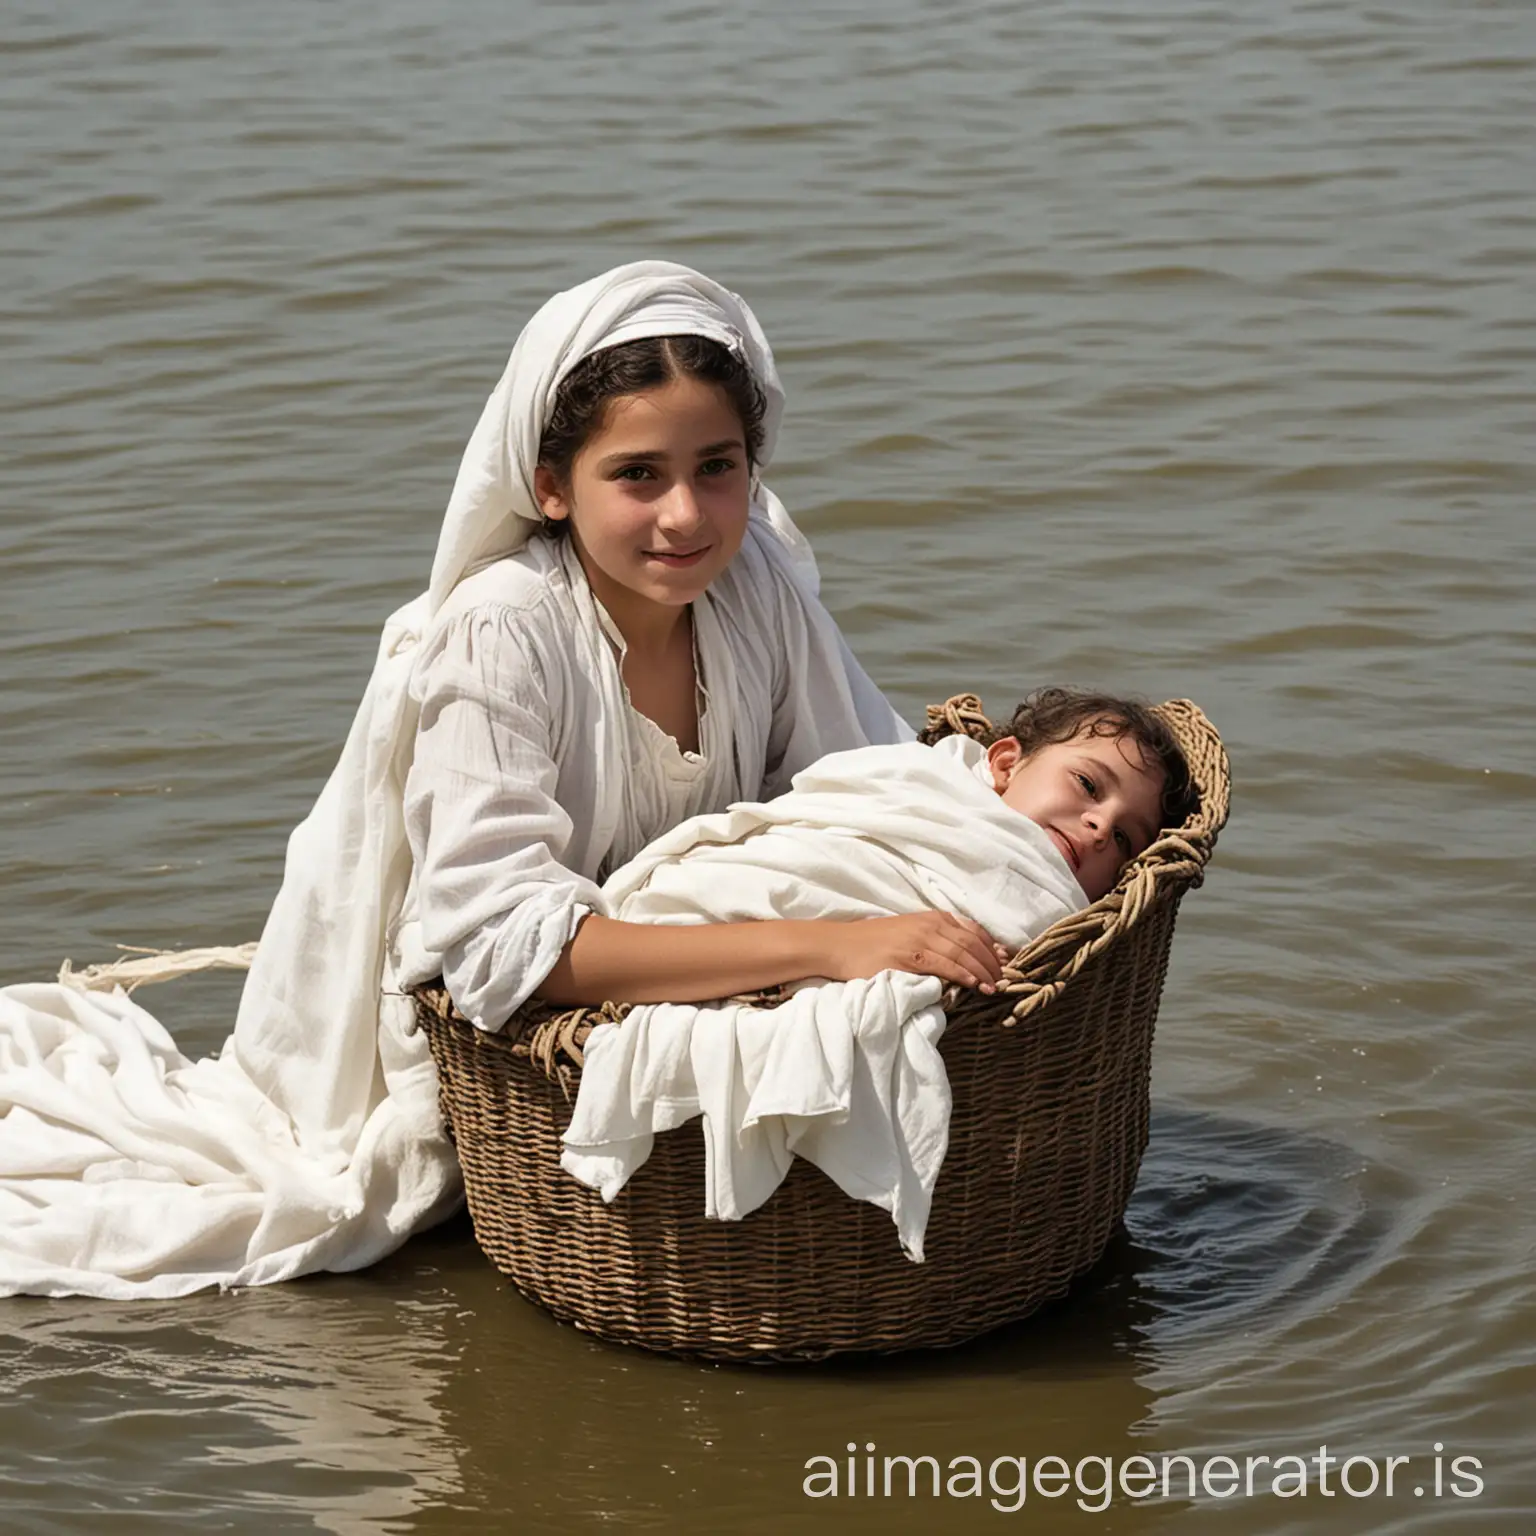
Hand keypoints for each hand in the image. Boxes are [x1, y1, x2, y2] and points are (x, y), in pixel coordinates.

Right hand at [818, 913, 1008, 992]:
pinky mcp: (909, 956)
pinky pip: (944, 965)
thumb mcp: (910, 933)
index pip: (974, 931)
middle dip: (992, 963)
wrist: (840, 946)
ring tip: (994, 988)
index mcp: (933, 918)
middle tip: (1005, 981)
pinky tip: (974, 985)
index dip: (993, 948)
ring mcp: (920, 939)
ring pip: (963, 954)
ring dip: (983, 972)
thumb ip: (936, 940)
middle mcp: (930, 924)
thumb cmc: (874, 943)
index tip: (1005, 963)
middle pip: (973, 943)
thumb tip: (964, 958)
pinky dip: (963, 975)